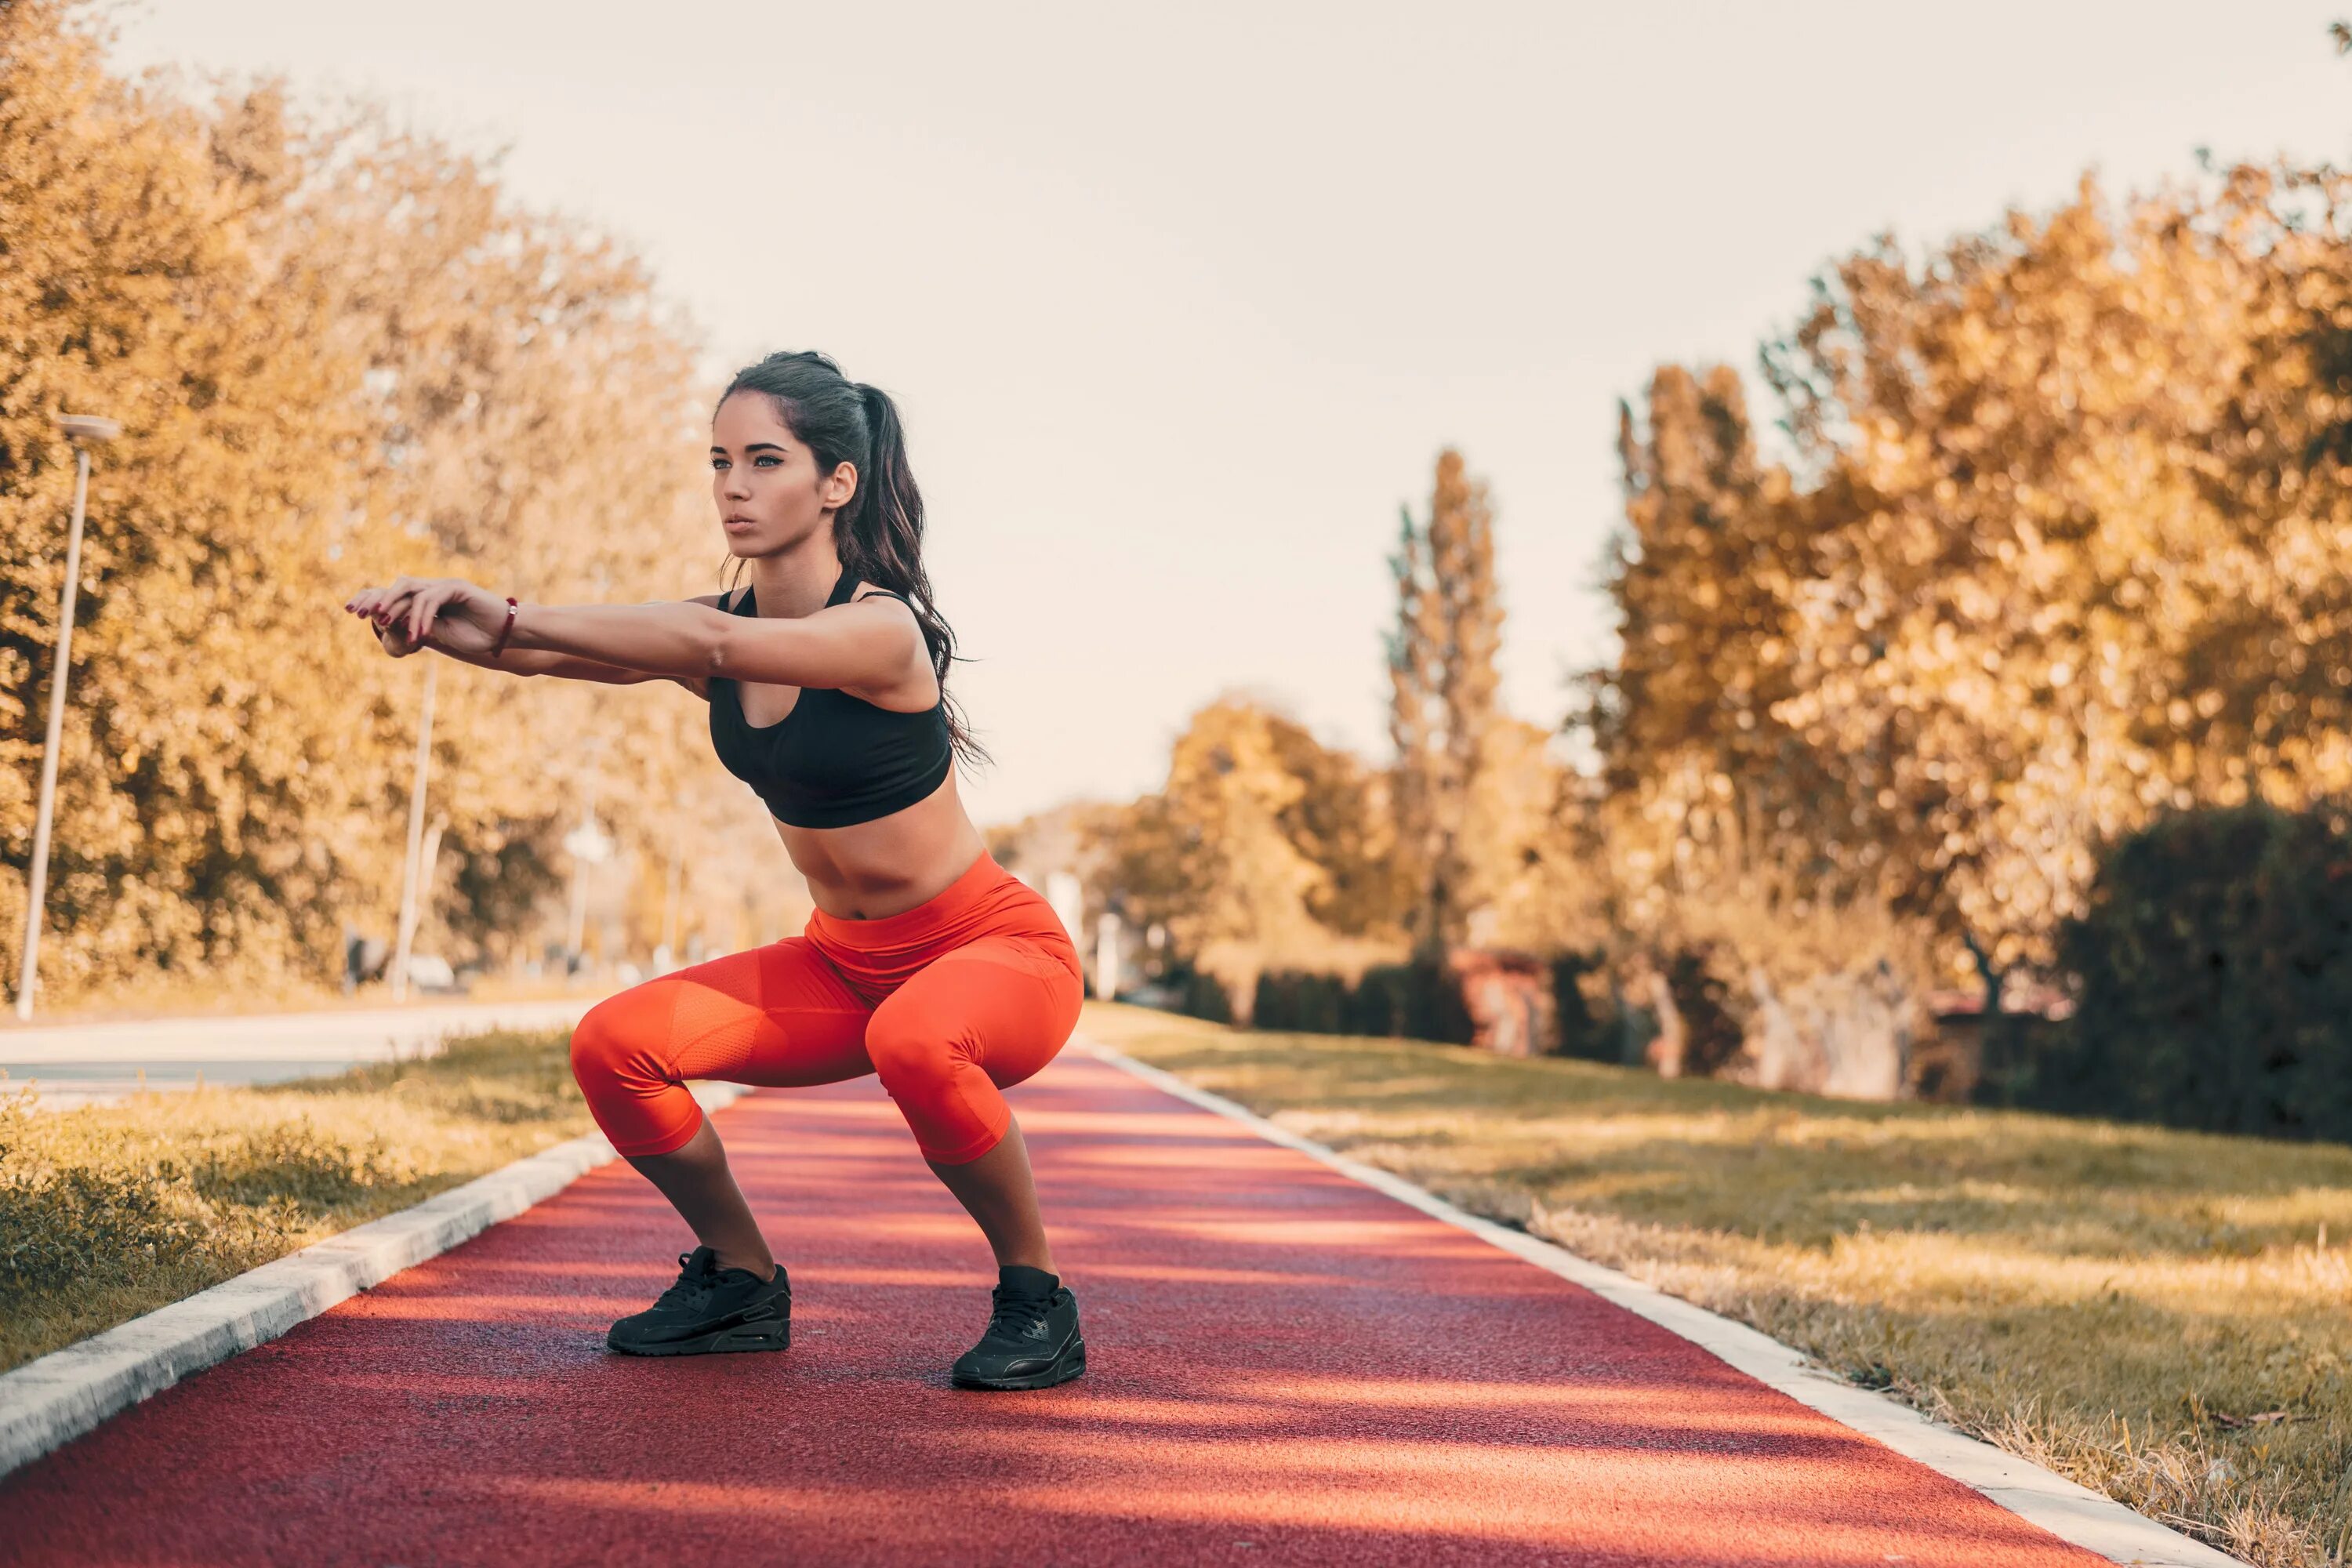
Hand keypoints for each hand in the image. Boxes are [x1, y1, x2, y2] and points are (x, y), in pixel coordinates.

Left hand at [344, 577, 507, 657]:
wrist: (506, 635)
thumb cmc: (478, 637)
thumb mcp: (439, 635)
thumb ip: (417, 627)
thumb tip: (390, 625)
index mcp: (428, 600)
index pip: (396, 594)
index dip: (374, 600)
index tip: (354, 613)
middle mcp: (434, 588)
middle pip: (398, 585)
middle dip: (376, 599)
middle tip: (361, 615)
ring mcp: (445, 586)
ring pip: (410, 589)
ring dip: (394, 606)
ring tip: (384, 624)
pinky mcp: (457, 588)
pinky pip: (430, 599)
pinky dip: (422, 617)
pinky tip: (419, 635)